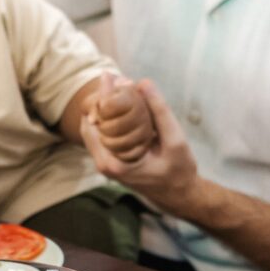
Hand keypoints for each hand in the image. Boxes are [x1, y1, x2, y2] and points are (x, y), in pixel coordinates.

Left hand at [80, 78, 199, 209]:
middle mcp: (104, 164)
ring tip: (116, 86)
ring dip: (102, 107)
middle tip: (113, 78)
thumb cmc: (179, 170)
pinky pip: (101, 134)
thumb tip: (144, 83)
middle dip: (99, 99)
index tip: (110, 75)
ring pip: (93, 127)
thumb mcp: (175, 140)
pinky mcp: (110, 160)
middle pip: (89, 123)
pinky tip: (121, 103)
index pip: (97, 122)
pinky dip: (107, 117)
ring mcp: (105, 163)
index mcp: (115, 162)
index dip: (103, 96)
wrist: (179, 195)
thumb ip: (160, 112)